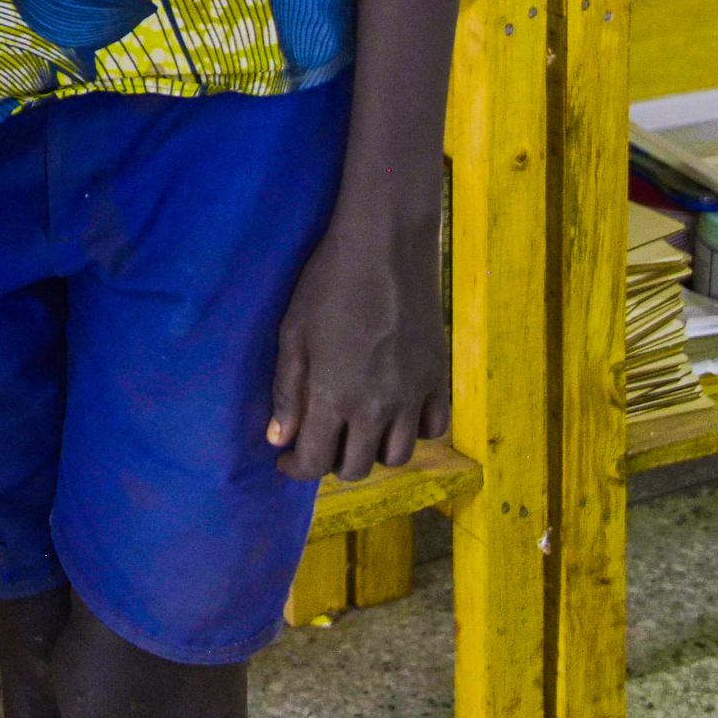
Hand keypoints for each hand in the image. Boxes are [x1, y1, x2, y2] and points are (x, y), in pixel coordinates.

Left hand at [268, 212, 448, 482]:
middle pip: (356, 468)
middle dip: (332, 463)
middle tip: (321, 440)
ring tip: (358, 428)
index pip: (314, 462)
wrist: (386, 248)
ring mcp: (412, 396)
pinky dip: (415, 431)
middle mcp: (376, 408)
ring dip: (373, 451)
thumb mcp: (293, 335)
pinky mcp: (438, 378)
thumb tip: (280, 440)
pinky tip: (398, 412)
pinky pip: (433, 428)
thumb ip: (286, 392)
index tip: (287, 460)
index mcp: (333, 398)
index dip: (296, 469)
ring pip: (397, 456)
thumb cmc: (328, 285)